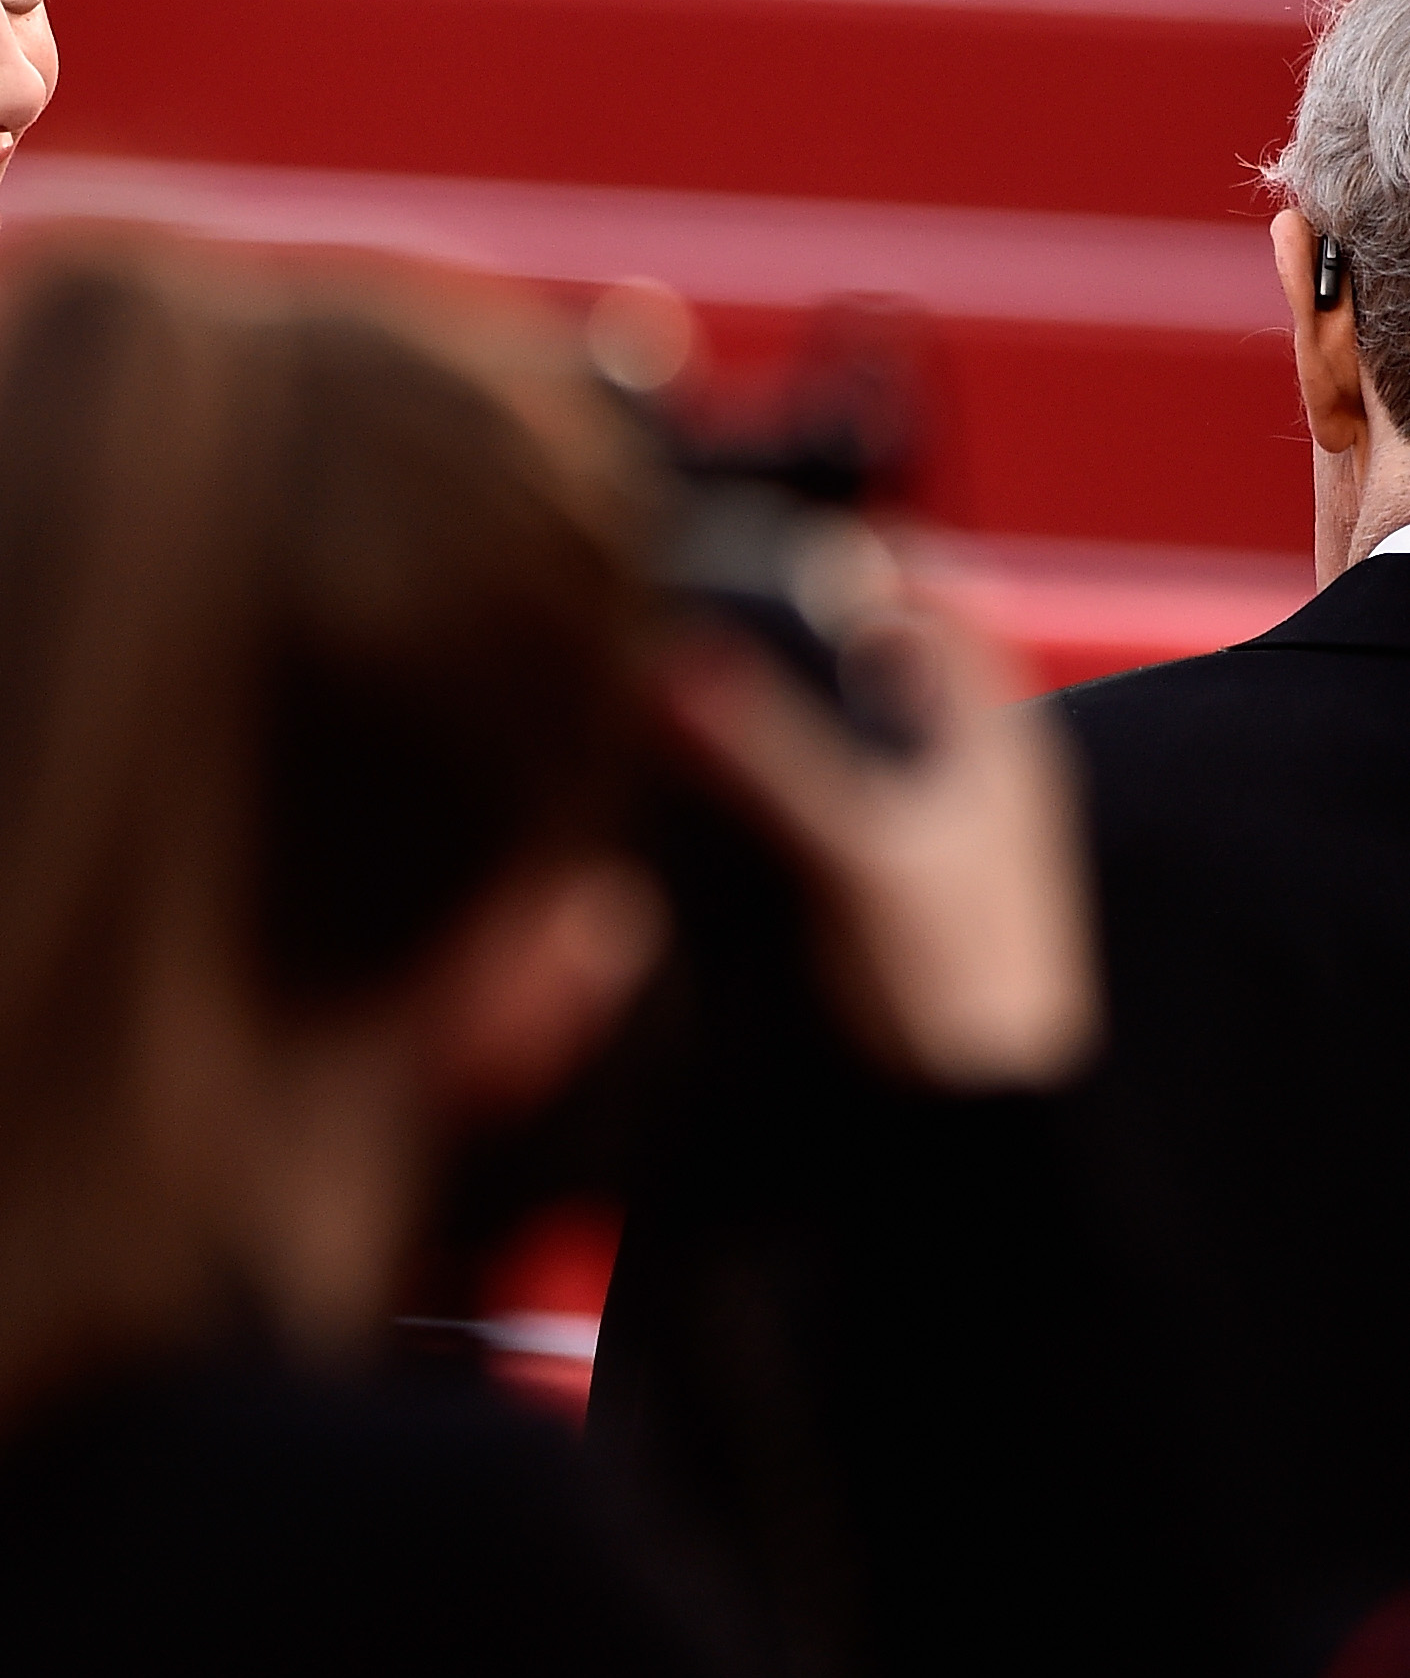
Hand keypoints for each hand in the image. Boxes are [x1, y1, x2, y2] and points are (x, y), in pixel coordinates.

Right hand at [659, 595, 1099, 1092]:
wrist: (979, 1127)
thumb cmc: (964, 996)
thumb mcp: (859, 855)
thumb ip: (770, 757)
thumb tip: (682, 670)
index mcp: (996, 736)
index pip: (936, 593)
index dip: (856, 558)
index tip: (763, 550)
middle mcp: (965, 768)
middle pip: (873, 655)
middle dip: (788, 631)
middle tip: (696, 614)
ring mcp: (922, 826)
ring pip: (838, 728)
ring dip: (769, 706)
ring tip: (680, 690)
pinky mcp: (875, 883)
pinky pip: (813, 796)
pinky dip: (762, 777)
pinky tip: (703, 788)